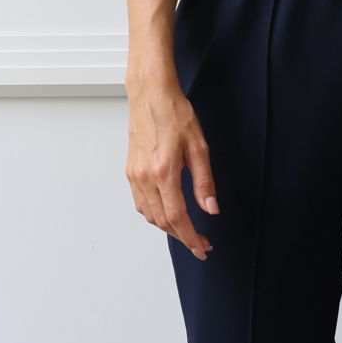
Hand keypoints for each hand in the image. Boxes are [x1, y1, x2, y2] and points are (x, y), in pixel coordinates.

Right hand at [125, 73, 218, 258]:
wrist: (150, 93)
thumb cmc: (174, 113)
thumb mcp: (199, 146)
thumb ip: (204, 181)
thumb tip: (210, 208)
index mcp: (163, 172)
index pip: (177, 217)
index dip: (191, 238)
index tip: (202, 249)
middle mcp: (145, 177)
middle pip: (162, 221)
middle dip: (183, 237)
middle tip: (200, 243)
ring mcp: (135, 175)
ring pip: (150, 215)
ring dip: (168, 228)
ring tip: (187, 230)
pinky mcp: (131, 170)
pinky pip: (140, 202)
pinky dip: (154, 214)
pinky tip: (166, 212)